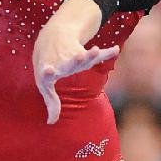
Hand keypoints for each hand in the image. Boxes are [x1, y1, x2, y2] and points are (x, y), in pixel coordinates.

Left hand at [32, 0, 117, 123]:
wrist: (50, 38)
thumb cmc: (46, 67)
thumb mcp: (45, 85)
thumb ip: (51, 103)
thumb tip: (51, 122)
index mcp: (50, 71)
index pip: (48, 73)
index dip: (48, 72)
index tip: (48, 69)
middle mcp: (62, 62)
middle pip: (70, 62)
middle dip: (75, 60)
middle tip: (80, 56)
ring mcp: (73, 56)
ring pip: (84, 56)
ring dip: (91, 55)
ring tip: (96, 50)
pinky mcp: (84, 51)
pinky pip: (97, 54)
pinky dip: (107, 53)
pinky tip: (115, 49)